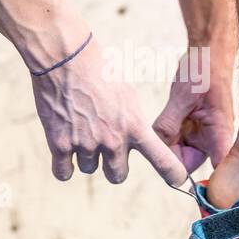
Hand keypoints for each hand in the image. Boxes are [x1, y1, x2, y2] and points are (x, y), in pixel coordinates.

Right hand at [31, 37, 188, 185]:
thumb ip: (132, 124)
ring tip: (80, 129)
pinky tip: (64, 148)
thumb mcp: (127, 96)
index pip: (164, 162)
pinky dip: (64, 166)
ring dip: (86, 156)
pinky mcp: (60, 144)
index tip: (178, 181)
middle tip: (104, 144)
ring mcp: (86, 144)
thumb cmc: (100, 71)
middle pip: (118, 176)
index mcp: (135, 126)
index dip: (174, 176)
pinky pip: (64, 172)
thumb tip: (135, 143)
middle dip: (113, 165)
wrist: (66, 58)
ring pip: (89, 168)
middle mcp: (113, 140)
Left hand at [152, 44, 234, 173]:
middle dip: (171, 155)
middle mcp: (211, 139)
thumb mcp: (183, 96)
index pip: (217, 171)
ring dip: (166, 142)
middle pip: (189, 164)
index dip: (202, 183)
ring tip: (167, 118)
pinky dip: (166, 133)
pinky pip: (175, 139)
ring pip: (178, 151)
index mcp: (219, 135)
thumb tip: (156, 146)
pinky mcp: (190, 126)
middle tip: (161, 135)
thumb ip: (169, 123)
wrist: (207, 53)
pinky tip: (167, 116)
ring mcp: (200, 133)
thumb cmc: (204, 71)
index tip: (178, 179)